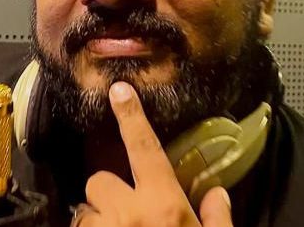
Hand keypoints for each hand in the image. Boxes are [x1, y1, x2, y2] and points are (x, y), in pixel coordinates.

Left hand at [74, 81, 232, 226]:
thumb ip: (217, 219)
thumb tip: (217, 195)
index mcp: (164, 204)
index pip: (144, 148)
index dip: (131, 116)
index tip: (119, 90)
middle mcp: (129, 214)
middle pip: (100, 180)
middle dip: (110, 192)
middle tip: (126, 211)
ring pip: (85, 208)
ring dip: (98, 216)